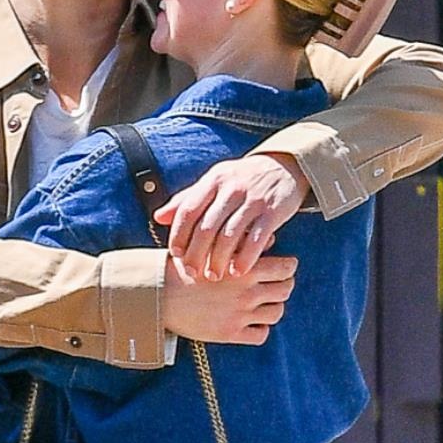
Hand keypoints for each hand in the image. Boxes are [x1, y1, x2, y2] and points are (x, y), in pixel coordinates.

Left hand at [154, 152, 307, 280]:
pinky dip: (246, 257)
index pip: (188, 210)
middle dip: (196, 253)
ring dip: (219, 259)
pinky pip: (257, 238)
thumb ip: (187, 199)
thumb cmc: (242, 180)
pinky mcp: (273, 211)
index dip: (179, 235)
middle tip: (192, 273)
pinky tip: (239, 271)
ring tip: (213, 276)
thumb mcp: (214, 182)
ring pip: (230, 234)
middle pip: (207, 226)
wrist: (284, 166)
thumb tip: (158, 217)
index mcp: (213, 181)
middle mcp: (231, 188)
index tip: (176, 255)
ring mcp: (253, 199)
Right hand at [160, 251, 297, 345]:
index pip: (286, 268)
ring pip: (277, 313)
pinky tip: (253, 322)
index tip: (284, 266)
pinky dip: (261, 329)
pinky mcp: (230, 334)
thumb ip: (243, 243)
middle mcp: (247, 292)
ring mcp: (240, 315)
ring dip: (274, 306)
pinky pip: (261, 335)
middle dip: (284, 285)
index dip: (288, 266)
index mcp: (244, 268)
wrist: (158, 295)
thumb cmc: (182, 266)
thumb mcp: (210, 246)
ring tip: (265, 303)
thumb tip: (271, 241)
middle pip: (285, 290)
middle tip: (277, 284)